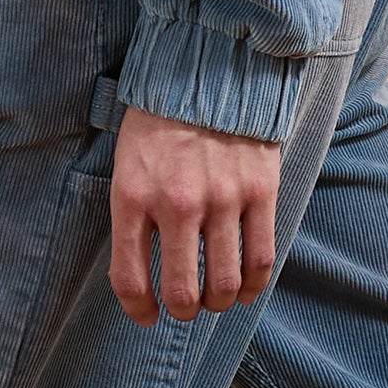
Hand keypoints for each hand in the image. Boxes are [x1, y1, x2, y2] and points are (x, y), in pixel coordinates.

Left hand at [108, 107, 280, 326]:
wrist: (206, 70)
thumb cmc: (159, 123)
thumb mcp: (127, 166)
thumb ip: (133, 217)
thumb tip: (142, 274)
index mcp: (133, 197)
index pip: (131, 278)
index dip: (139, 310)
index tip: (147, 316)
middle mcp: (176, 203)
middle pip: (182, 292)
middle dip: (183, 311)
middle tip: (186, 307)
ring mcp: (222, 198)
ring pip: (225, 283)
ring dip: (219, 302)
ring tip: (216, 298)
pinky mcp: (260, 191)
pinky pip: (261, 258)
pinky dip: (254, 285)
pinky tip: (246, 288)